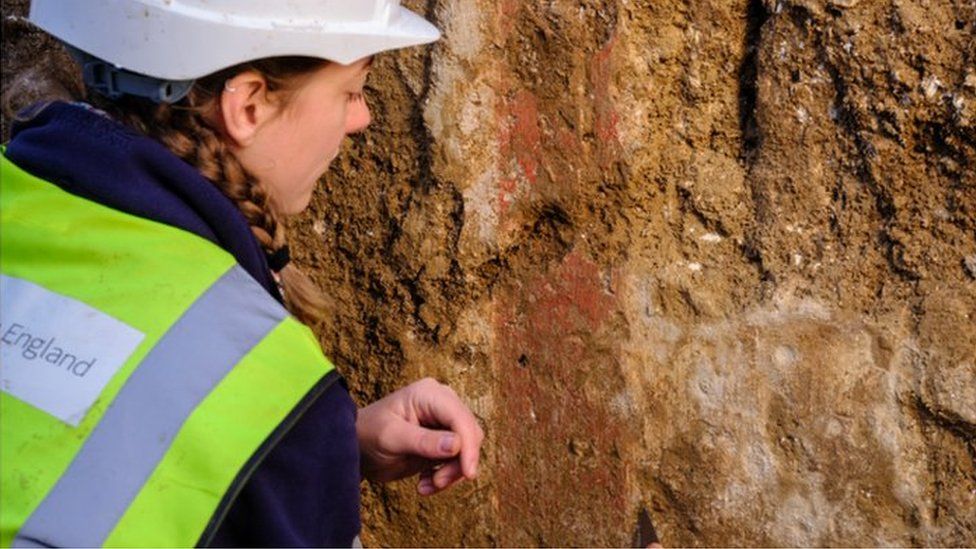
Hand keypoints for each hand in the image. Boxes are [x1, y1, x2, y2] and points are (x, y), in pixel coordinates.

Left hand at [356, 377, 483, 495]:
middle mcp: (442, 404)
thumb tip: (456, 445)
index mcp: (429, 394)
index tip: (467, 472)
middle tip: (438, 482)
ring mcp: (444, 422)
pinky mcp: (443, 441)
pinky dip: (446, 476)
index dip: (468, 445)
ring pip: (467, 449)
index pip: (459, 417)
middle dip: (458, 462)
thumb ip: (423, 441)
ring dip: (452, 473)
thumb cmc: (368, 434)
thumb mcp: (391, 438)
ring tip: (427, 486)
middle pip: (469, 432)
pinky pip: (458, 460)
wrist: (356, 448)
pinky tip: (425, 484)